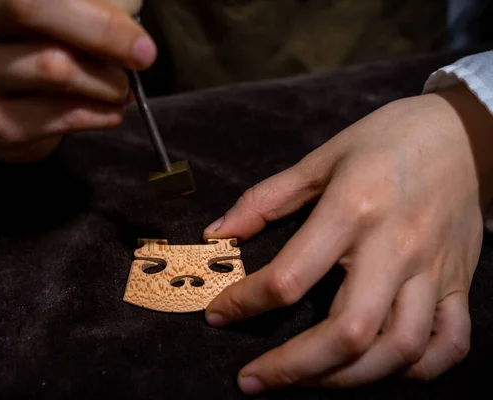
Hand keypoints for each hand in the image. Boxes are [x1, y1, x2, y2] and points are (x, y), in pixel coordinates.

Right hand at [0, 0, 154, 162]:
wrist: (15, 105)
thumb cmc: (55, 43)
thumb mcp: (79, 10)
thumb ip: (104, 4)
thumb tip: (133, 33)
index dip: (97, 14)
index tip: (141, 41)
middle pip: (31, 10)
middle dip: (102, 35)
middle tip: (144, 58)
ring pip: (54, 68)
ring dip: (107, 82)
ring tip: (121, 88)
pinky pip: (62, 115)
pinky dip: (101, 114)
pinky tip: (110, 109)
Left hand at [203, 83, 492, 393]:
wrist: (463, 134)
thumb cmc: (386, 140)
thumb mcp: (320, 160)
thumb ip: (265, 200)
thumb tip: (217, 233)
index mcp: (351, 210)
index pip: (290, 277)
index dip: (245, 304)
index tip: (219, 315)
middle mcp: (394, 248)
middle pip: (347, 331)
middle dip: (293, 368)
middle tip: (253, 380)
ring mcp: (433, 271)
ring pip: (399, 348)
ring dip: (346, 378)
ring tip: (308, 380)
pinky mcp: (459, 282)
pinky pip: (450, 343)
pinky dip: (417, 369)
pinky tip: (380, 369)